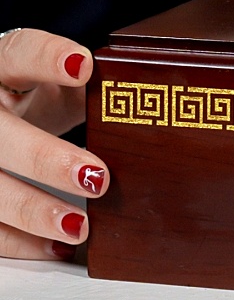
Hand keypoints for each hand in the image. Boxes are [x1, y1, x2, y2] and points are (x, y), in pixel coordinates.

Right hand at [0, 29, 107, 260]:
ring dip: (33, 210)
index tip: (85, 66)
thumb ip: (92, 83)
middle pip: (0, 135)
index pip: (18, 52)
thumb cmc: (35, 90)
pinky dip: (20, 241)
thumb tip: (151, 92)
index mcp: (1, 67)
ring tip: (79, 226)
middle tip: (98, 177)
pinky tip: (57, 247)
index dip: (47, 58)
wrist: (1, 107)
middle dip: (46, 160)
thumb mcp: (58, 79)